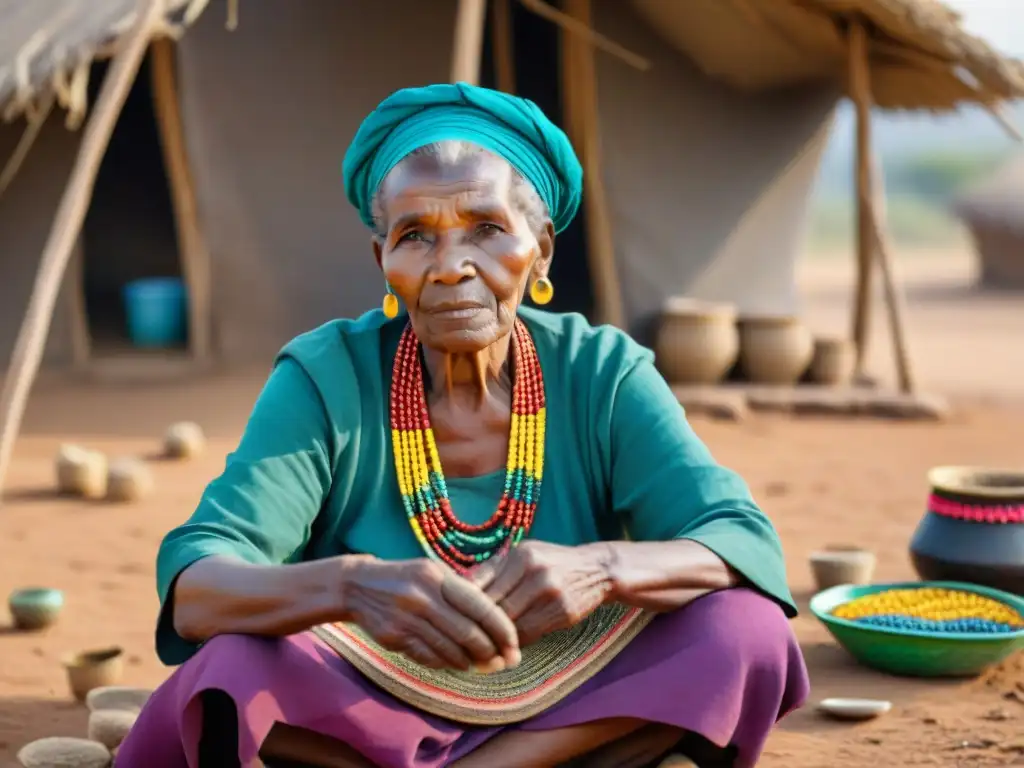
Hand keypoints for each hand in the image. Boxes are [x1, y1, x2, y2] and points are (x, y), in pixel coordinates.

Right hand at [343, 558, 519, 671]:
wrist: (358, 586)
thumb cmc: (407, 578)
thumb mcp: (434, 572)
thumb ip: (462, 591)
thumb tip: (496, 621)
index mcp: (439, 577)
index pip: (481, 607)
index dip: (502, 629)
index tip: (514, 644)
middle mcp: (424, 597)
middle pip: (468, 633)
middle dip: (490, 652)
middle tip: (503, 661)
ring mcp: (408, 619)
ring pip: (450, 650)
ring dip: (470, 662)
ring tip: (483, 665)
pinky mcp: (395, 637)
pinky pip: (429, 657)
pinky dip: (447, 663)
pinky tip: (457, 663)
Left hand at [470, 542, 613, 645]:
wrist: (598, 570)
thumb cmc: (553, 563)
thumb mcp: (525, 555)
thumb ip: (495, 570)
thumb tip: (458, 589)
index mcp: (519, 554)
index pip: (479, 584)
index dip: (463, 606)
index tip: (453, 620)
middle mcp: (532, 569)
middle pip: (492, 606)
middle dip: (476, 626)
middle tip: (463, 641)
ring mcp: (548, 590)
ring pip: (508, 623)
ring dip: (494, 640)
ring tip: (482, 649)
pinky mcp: (562, 611)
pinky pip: (528, 633)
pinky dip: (515, 643)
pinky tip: (508, 648)